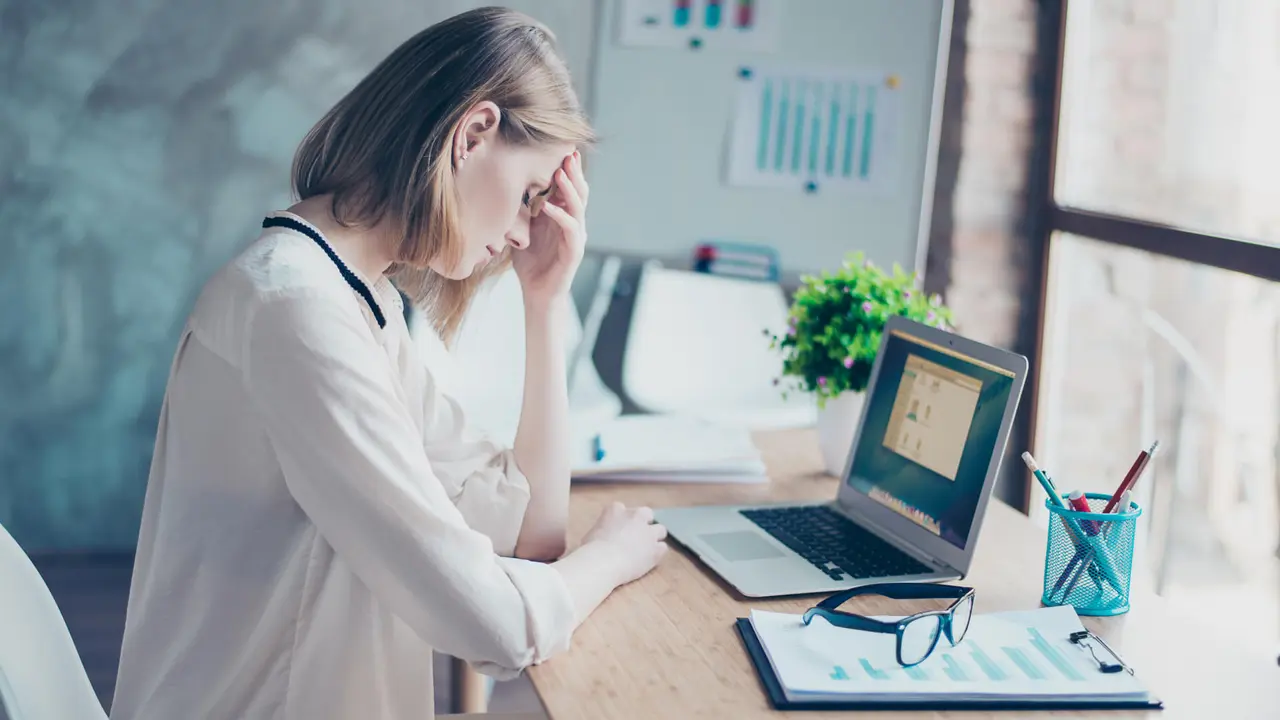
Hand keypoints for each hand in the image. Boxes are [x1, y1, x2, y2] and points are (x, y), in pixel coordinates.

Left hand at [513, 151, 587, 307]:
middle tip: (568, 153)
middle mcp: (574, 224)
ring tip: (560, 172)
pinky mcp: (574, 252)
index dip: (569, 170)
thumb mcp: (524, 229)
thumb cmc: (531, 262)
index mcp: (563, 217)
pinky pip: (570, 230)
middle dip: (574, 172)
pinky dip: (560, 216)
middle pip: (579, 193)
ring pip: (578, 208)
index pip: (570, 188)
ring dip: (569, 189)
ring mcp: (576, 238)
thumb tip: (508, 185)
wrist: (537, 293)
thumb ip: (523, 210)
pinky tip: (547, 206)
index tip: (564, 149)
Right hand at [580, 501, 667, 585]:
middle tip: (636, 536)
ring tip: (645, 550)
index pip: (622, 509)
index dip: (621, 520)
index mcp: (616, 510)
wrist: (603, 562)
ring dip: (654, 538)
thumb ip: (601, 531)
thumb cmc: (590, 549)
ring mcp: (648, 532)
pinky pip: (663, 548)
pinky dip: (657, 553)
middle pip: (646, 513)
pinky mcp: (656, 549)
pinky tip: (649, 560)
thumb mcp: (590, 534)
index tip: (618, 530)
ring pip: (660, 530)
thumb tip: (600, 539)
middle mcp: (635, 516)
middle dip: (643, 523)